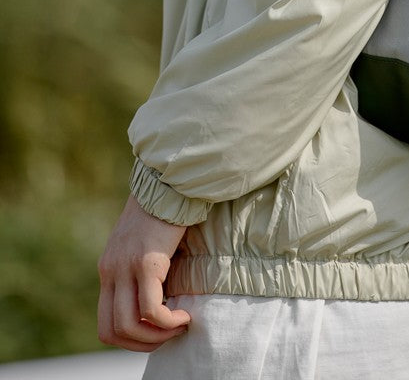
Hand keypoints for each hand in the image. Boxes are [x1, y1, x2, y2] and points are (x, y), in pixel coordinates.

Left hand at [97, 195, 190, 351]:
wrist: (171, 184)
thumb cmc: (166, 213)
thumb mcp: (145, 247)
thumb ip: (142, 272)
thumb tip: (158, 304)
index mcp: (108, 268)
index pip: (105, 324)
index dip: (130, 339)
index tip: (157, 332)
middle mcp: (110, 270)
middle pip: (112, 331)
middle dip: (143, 344)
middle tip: (168, 336)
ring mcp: (125, 267)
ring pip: (129, 324)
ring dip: (156, 336)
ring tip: (178, 326)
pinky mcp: (145, 262)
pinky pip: (150, 309)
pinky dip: (168, 321)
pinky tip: (184, 315)